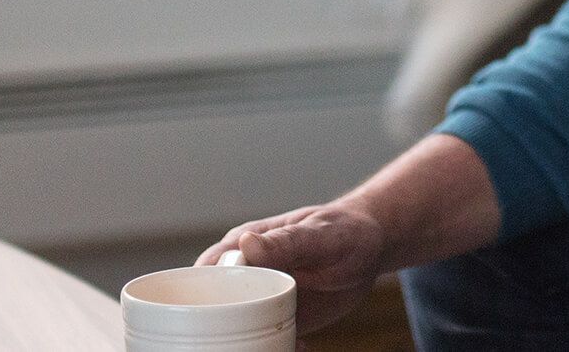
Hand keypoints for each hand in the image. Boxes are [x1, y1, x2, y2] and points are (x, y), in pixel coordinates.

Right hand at [198, 203, 389, 335]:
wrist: (371, 246)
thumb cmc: (344, 229)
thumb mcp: (319, 235)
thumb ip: (286, 242)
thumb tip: (246, 244)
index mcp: (241, 250)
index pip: (202, 277)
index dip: (196, 300)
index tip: (210, 319)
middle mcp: (243, 277)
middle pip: (212, 310)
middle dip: (218, 333)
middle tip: (246, 344)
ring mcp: (259, 301)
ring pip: (235, 331)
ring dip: (247, 347)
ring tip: (279, 348)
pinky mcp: (277, 320)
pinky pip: (265, 342)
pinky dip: (276, 351)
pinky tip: (301, 348)